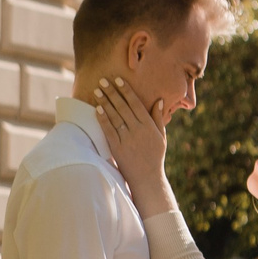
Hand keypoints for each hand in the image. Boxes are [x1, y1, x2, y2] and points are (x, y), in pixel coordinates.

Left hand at [92, 78, 176, 213]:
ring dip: (105, 102)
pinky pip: (109, 131)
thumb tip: (159, 100)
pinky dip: (103, 119)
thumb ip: (158, 118)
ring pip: (114, 117)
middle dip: (112, 92)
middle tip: (103, 80)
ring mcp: (127, 139)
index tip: (118, 80)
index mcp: (149, 125)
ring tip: (97, 90)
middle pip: (123, 107)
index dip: (126, 91)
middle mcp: (138, 130)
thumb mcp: (161, 136)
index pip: (136, 104)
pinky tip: (97, 109)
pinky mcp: (117, 148)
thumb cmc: (154, 156)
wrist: (147, 178)